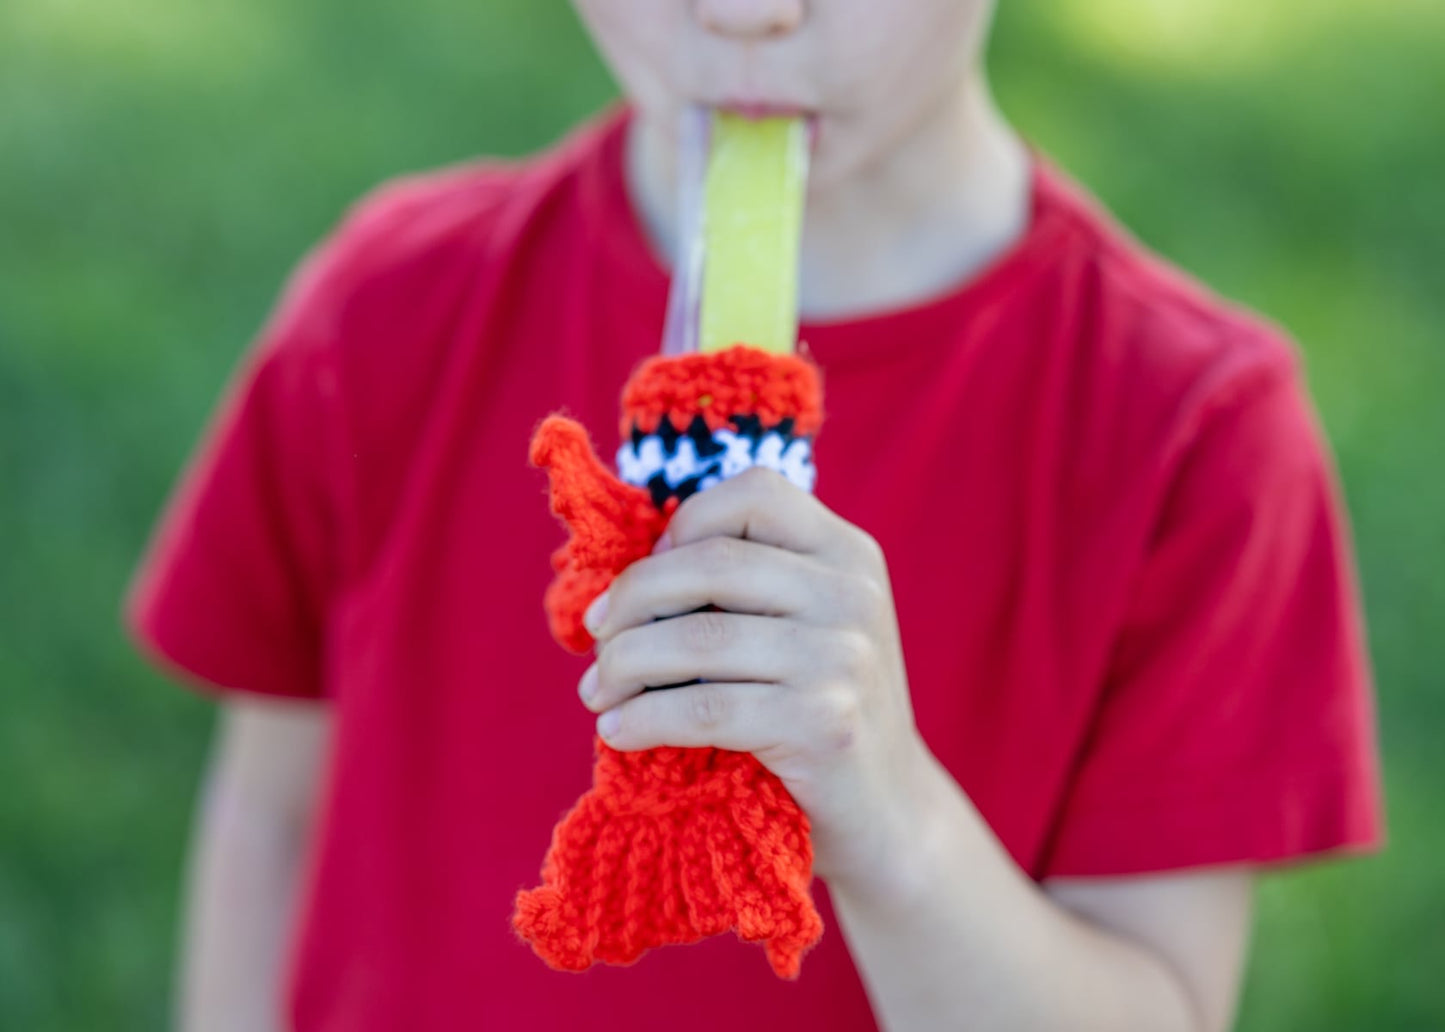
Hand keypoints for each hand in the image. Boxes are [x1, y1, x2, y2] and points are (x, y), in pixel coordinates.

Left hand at [577, 465, 936, 892]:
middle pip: (710, 563)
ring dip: (623, 665)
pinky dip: (644, 718)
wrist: (887, 811)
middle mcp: (851, 593)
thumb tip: (623, 578)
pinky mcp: (821, 723)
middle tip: (597, 638)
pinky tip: (617, 731)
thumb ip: (747, 585)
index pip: (753, 495)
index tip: (649, 581)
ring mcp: (841, 657)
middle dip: (632, 599)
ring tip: (598, 692)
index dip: (684, 527)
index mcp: (848, 552)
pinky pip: (703, 709)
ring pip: (696, 639)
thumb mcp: (807, 625)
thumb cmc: (817, 709)